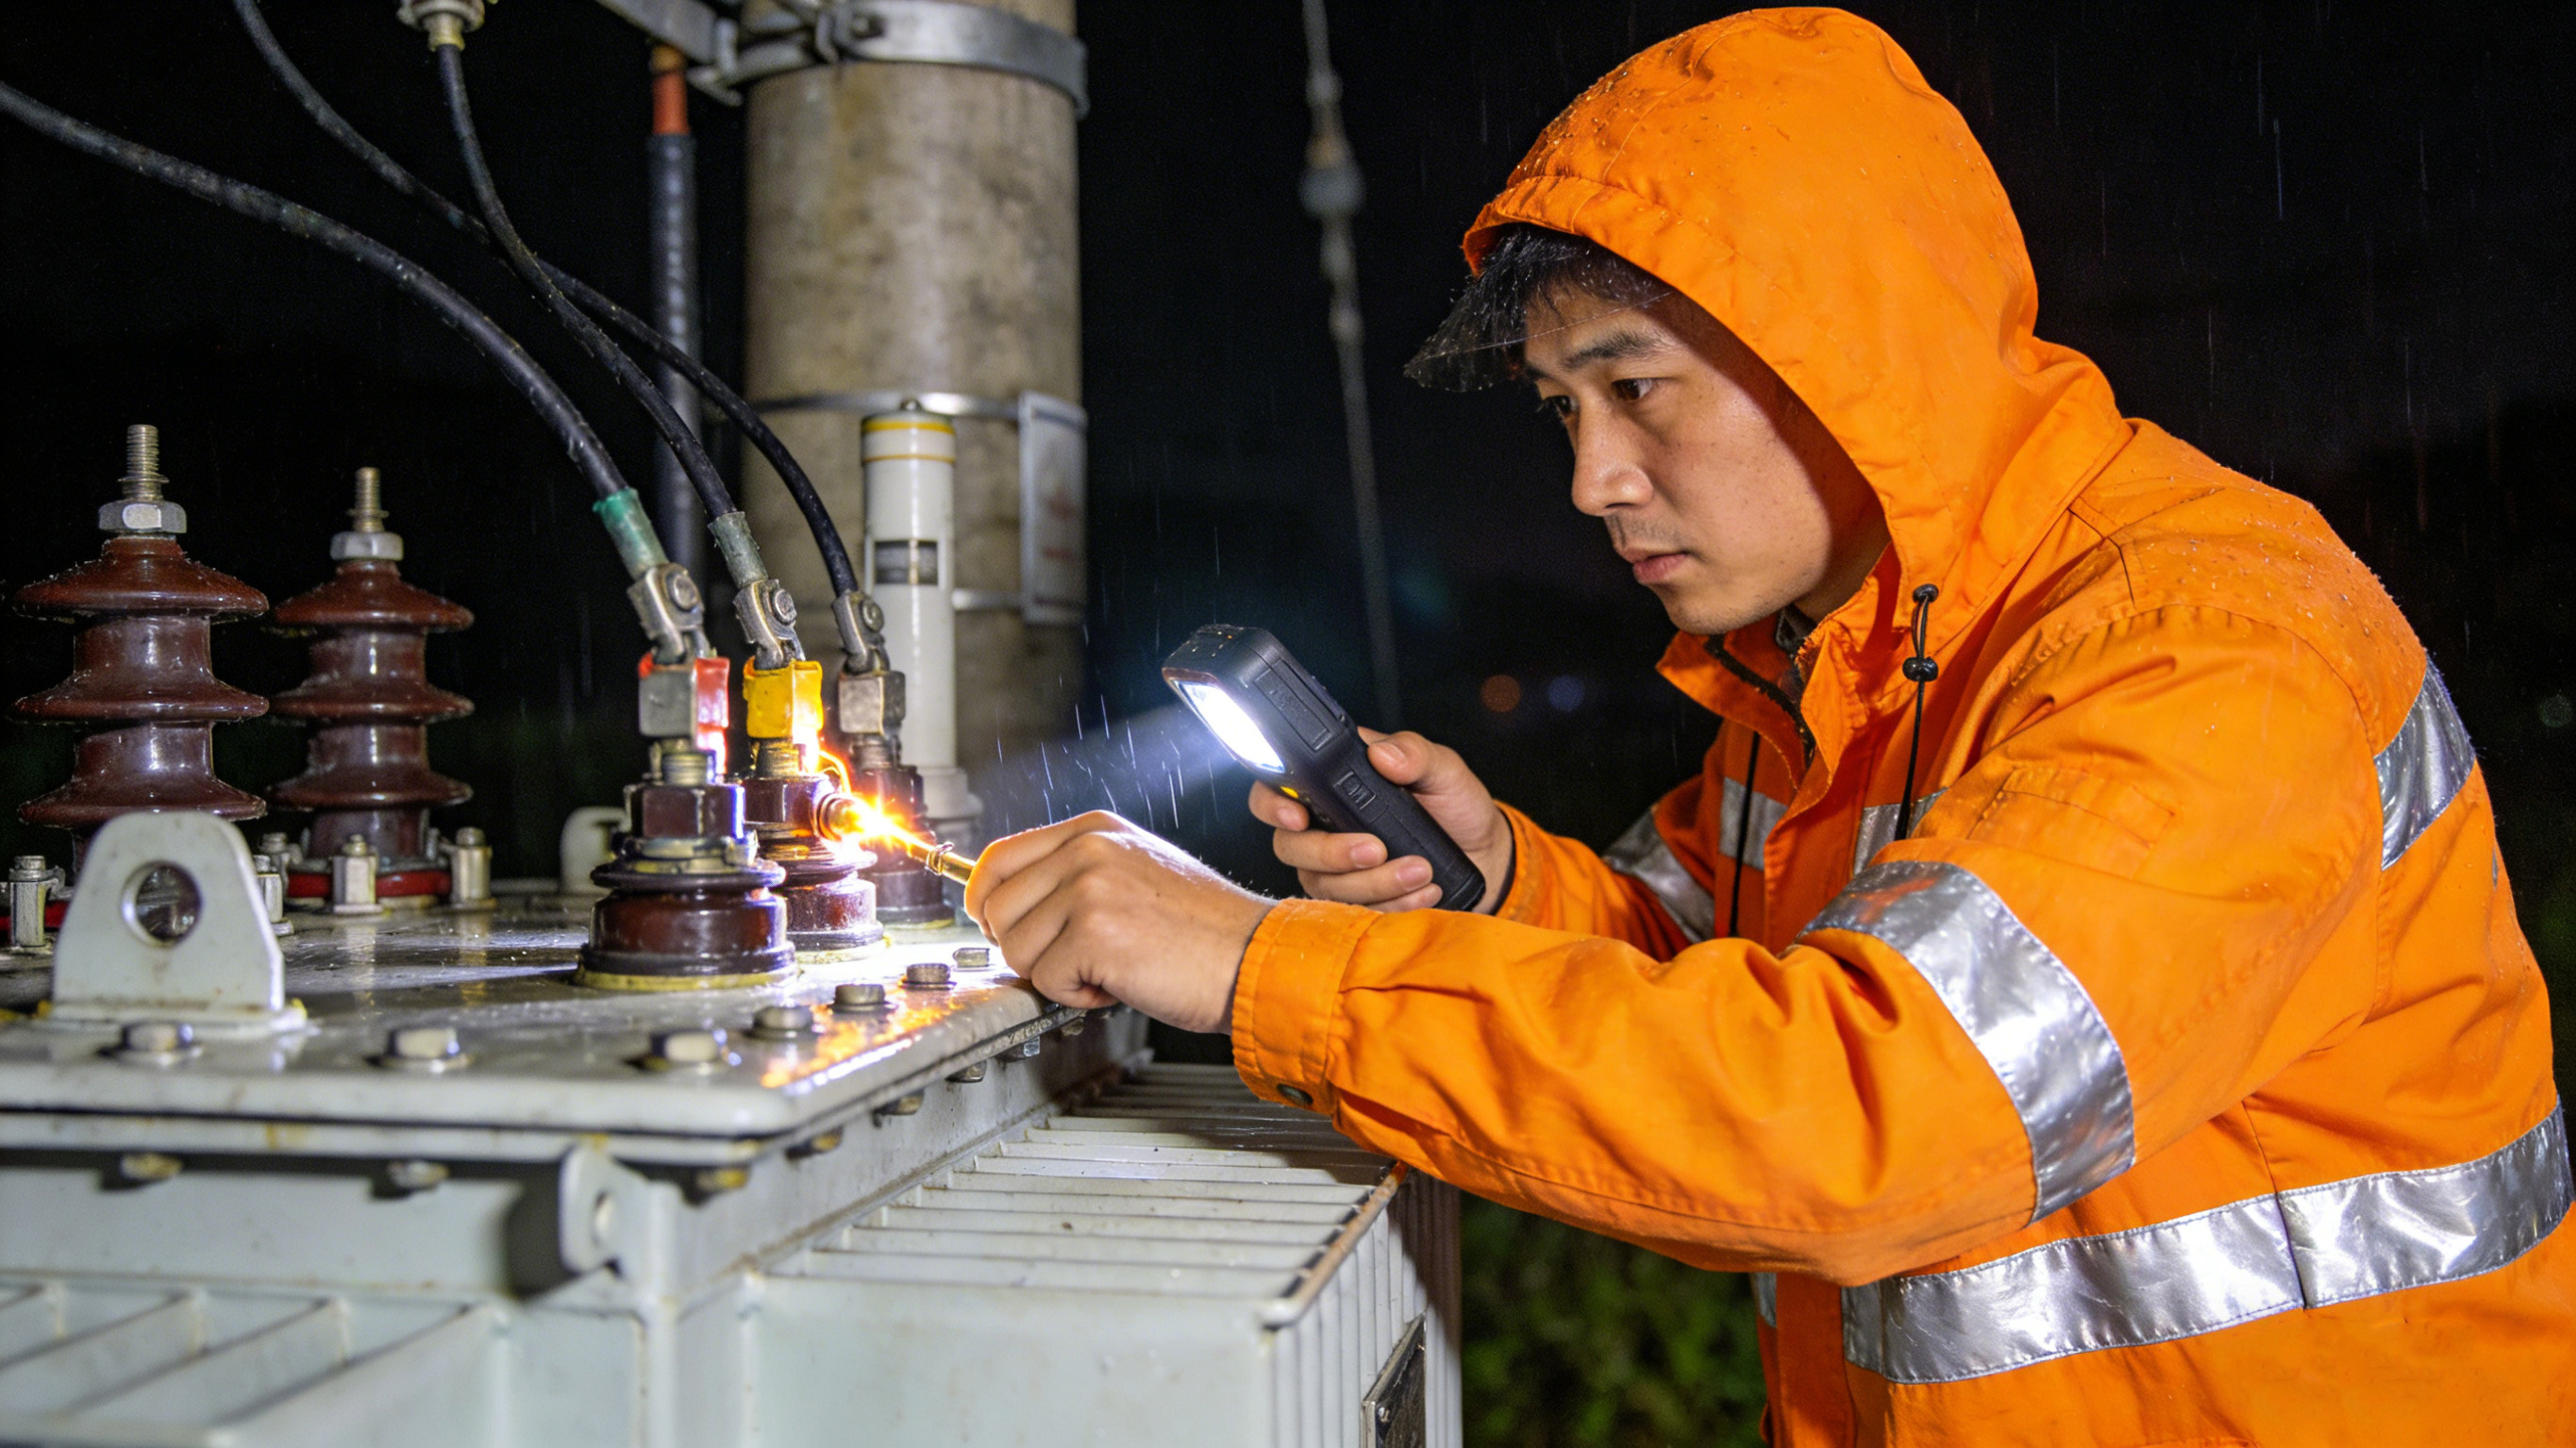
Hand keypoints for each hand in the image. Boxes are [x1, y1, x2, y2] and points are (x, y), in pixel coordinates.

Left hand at [963, 811, 1272, 1034]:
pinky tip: (1118, 983)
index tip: (995, 925)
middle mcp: (1088, 850)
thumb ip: (1075, 874)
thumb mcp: (1135, 872)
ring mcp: (1089, 888)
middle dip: (1025, 946)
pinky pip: (1045, 981)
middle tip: (1071, 958)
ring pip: (1015, 948)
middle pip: (995, 906)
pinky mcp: (1094, 933)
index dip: (986, 901)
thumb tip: (1012, 901)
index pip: (997, 857)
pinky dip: (1077, 997)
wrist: (1253, 957)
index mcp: (1094, 830)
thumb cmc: (1203, 929)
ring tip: (1105, 967)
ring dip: (1053, 973)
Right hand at [1249, 729, 1513, 914]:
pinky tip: (1423, 892)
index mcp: (1333, 785)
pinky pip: (1353, 913)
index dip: (1273, 805)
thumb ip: (1416, 753)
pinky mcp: (1355, 902)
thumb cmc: (1455, 807)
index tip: (1298, 817)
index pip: (1276, 790)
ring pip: (1323, 885)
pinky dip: (1390, 904)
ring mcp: (1335, 869)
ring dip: (1373, 883)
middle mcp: (1323, 827)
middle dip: (1331, 853)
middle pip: (1291, 846)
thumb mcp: (1444, 770)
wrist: (1483, 855)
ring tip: (1421, 870)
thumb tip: (1382, 753)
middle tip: (1378, 849)